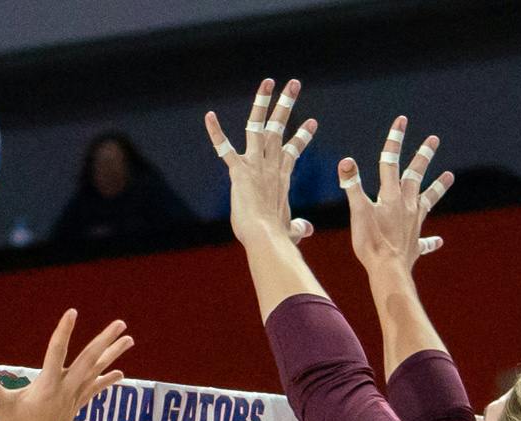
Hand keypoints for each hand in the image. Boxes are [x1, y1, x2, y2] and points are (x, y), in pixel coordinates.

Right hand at [0, 311, 132, 420]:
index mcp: (46, 386)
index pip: (56, 352)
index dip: (64, 332)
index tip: (72, 312)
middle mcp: (64, 390)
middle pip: (89, 360)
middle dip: (105, 341)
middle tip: (121, 323)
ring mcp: (72, 399)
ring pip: (96, 372)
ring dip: (113, 355)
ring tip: (129, 339)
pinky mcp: (73, 407)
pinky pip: (93, 389)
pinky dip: (107, 380)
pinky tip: (120, 373)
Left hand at [204, 78, 318, 247]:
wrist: (266, 236)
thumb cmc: (277, 237)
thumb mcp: (292, 229)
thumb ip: (299, 226)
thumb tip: (306, 229)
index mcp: (282, 176)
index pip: (293, 149)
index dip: (302, 136)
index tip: (312, 121)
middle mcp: (271, 164)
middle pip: (279, 128)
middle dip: (286, 104)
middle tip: (293, 83)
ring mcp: (255, 165)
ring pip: (259, 126)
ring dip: (262, 102)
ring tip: (267, 81)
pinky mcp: (239, 170)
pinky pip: (224, 148)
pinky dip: (216, 133)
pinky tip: (208, 116)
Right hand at [341, 116, 453, 281]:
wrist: (388, 270)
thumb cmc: (371, 242)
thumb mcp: (358, 212)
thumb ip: (352, 186)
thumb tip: (345, 161)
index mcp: (391, 196)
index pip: (390, 162)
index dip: (395, 140)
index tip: (402, 120)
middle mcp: (407, 205)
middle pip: (415, 175)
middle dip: (423, 156)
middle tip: (433, 140)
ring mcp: (413, 223)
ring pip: (428, 200)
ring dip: (438, 188)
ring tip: (449, 176)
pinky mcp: (414, 243)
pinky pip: (425, 241)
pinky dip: (430, 241)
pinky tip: (437, 241)